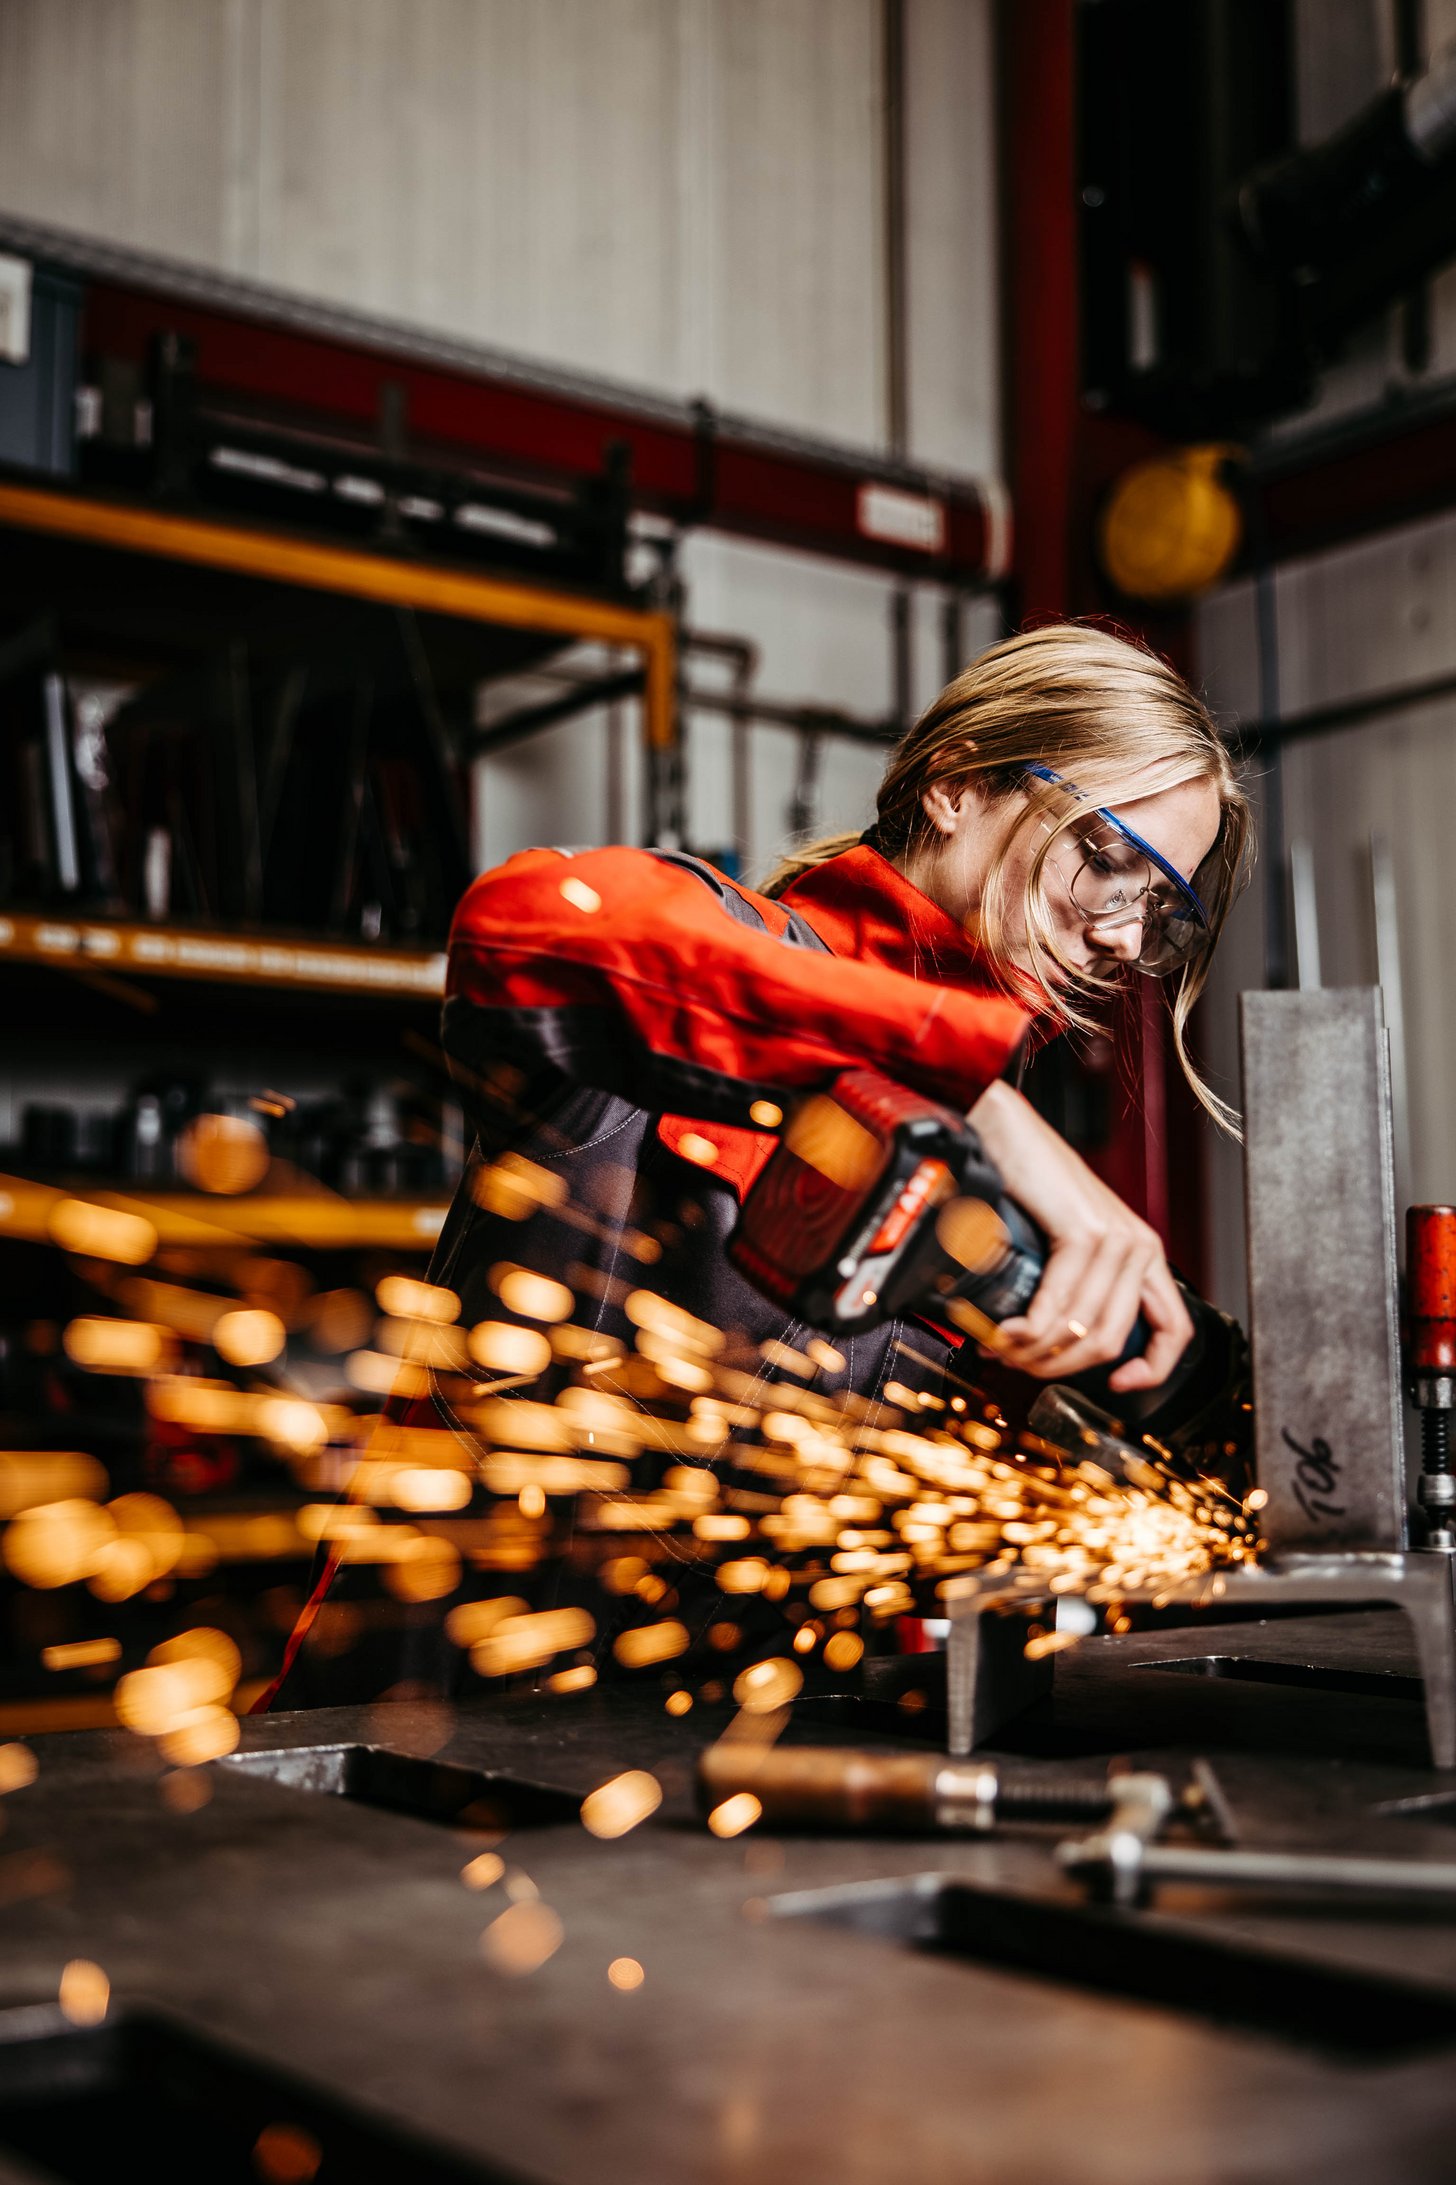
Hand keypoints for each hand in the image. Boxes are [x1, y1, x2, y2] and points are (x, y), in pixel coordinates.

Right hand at [965, 1080, 1192, 1391]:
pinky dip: (1030, 1328)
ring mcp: (1117, 1238)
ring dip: (1036, 1351)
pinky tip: (1006, 1330)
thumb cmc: (1024, 1187)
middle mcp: (1139, 1247)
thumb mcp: (1059, 1246)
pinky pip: (1061, 1303)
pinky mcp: (1087, 1231)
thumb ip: (1071, 1288)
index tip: (1115, 1387)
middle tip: (1016, 1363)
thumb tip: (1048, 1348)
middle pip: (1111, 1341)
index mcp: (1142, 1255)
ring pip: (1084, 1330)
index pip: (1172, 1329)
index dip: (1150, 1370)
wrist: (1002, 1133)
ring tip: (1001, 1348)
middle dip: (1059, 1367)